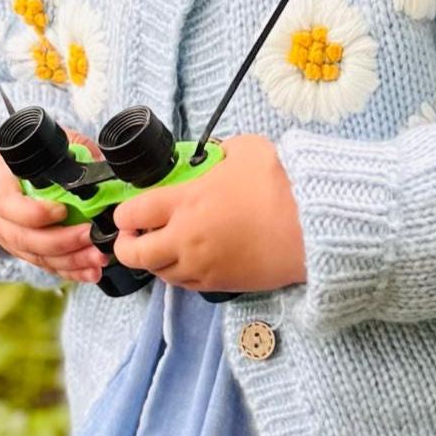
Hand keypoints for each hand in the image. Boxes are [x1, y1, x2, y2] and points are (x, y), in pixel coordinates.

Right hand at [0, 133, 106, 284]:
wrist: (8, 178)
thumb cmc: (31, 161)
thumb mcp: (49, 147)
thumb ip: (74, 152)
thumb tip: (105, 166)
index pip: (9, 206)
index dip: (35, 213)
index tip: (63, 210)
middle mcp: (0, 219)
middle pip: (26, 239)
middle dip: (63, 242)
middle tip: (90, 237)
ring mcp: (11, 240)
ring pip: (39, 258)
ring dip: (72, 261)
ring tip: (99, 258)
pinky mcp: (26, 254)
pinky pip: (47, 268)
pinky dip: (71, 271)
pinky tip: (92, 272)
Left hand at [109, 133, 306, 293]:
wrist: (312, 228)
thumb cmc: (281, 186)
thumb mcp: (247, 150)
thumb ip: (222, 151)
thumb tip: (218, 155)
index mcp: (185, 202)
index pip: (132, 213)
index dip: (123, 214)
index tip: (128, 212)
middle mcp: (184, 238)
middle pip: (134, 254)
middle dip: (126, 246)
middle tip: (131, 237)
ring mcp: (201, 265)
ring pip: (159, 273)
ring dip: (154, 261)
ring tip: (161, 249)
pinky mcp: (220, 284)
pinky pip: (186, 285)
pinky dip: (179, 274)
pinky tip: (188, 261)